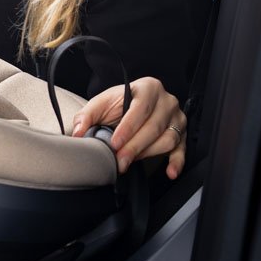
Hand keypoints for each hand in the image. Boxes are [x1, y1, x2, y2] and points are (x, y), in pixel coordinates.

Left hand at [71, 77, 186, 180]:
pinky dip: (177, 162)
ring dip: (148, 154)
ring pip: (168, 138)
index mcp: (148, 88)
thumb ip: (87, 116)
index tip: (115, 143)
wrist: (133, 102)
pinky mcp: (181, 133)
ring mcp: (176, 117)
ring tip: (130, 162)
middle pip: (154, 126)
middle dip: (135, 146)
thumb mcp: (101, 104)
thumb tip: (77, 133)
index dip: (127, 128)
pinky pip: (182, 148)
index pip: (140, 109)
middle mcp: (166, 101)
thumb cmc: (119, 103)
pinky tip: (170, 172)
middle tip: (120, 160)